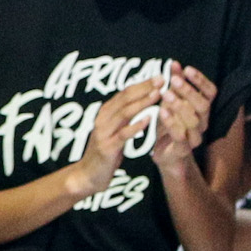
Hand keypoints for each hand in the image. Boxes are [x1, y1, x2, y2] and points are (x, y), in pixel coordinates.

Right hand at [56, 74, 165, 199]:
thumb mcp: (114, 129)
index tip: (160, 76)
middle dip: (145, 88)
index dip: (143, 83)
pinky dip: (136, 126)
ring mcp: (103, 132)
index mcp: (106, 112)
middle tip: (162, 80)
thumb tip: (142, 98)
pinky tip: (148, 120)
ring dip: (142, 102)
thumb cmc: (106, 151)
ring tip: (157, 95)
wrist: (88, 175)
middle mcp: (102, 118)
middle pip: (125, 99)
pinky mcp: (107, 147)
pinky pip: (123, 134)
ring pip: (124, 113)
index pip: (125, 93)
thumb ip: (124, 115)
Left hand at [151, 62, 217, 171]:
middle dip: (189, 91)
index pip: (211, 93)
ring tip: (166, 94)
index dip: (201, 80)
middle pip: (204, 105)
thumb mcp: (171, 101)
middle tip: (174, 80)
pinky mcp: (183, 149)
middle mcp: (203, 123)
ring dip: (180, 105)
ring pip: (194, 121)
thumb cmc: (170, 124)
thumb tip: (173, 63)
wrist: (166, 154)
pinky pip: (180, 136)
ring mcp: (195, 137)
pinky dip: (171, 123)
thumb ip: (174, 83)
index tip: (187, 69)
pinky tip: (161, 111)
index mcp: (203, 110)